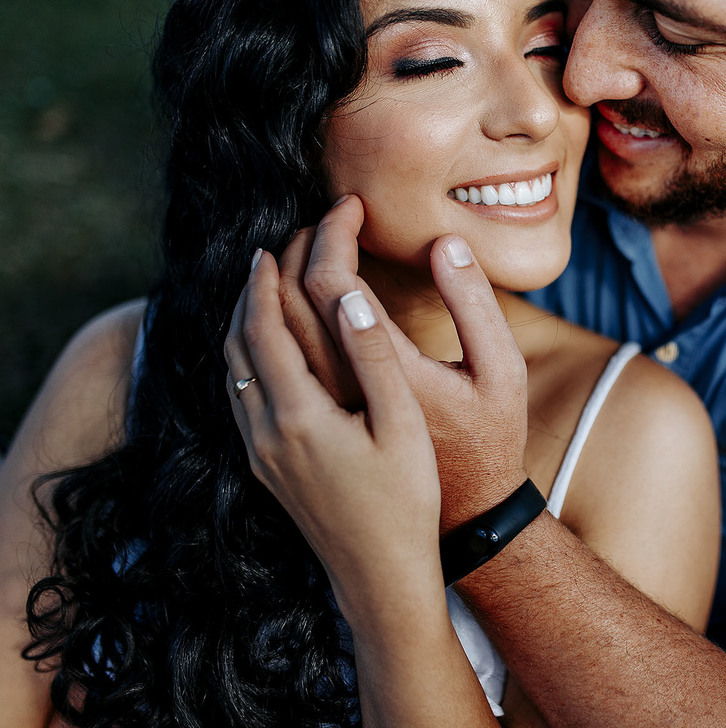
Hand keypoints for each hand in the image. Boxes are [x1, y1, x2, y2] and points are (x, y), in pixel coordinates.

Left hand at [224, 249, 442, 601]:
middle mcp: (265, 431)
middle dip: (252, 290)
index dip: (269, 277)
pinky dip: (246, 358)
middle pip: (238, 342)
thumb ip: (373, 357)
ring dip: (243, 323)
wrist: (380, 575)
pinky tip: (266, 353)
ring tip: (265, 290)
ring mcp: (260, 453)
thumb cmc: (405, 501)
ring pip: (232, 370)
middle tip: (274, 252)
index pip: (266, 325)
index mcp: (298, 413)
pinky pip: (239, 397)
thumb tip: (348, 296)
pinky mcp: (265, 469)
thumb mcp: (403, 424)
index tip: (280, 239)